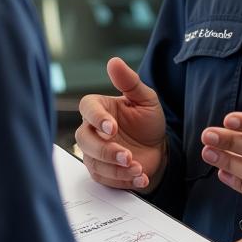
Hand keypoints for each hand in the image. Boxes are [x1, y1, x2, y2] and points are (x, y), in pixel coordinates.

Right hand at [75, 57, 166, 190]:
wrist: (157, 150)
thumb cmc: (147, 122)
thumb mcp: (145, 99)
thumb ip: (129, 82)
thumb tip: (114, 61)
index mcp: (99, 108)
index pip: (87, 108)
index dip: (97, 118)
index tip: (112, 128)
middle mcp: (92, 130)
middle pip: (84, 139)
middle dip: (106, 150)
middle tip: (128, 155)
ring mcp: (94, 152)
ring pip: (93, 161)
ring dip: (116, 168)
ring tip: (138, 168)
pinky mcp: (100, 171)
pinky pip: (104, 178)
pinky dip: (122, 180)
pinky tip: (140, 177)